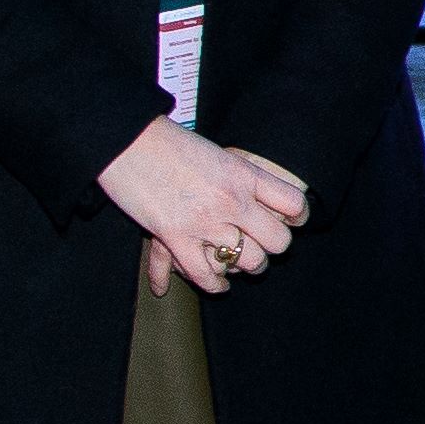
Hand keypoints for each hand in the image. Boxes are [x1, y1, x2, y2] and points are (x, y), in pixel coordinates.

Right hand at [104, 121, 309, 294]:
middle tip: (262, 246)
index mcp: (244, 173)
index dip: (297, 217)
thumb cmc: (168, 141)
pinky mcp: (176, 238)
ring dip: (245, 267)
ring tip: (241, 265)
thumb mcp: (216, 152)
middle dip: (272, 247)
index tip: (291, 221)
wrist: (127, 139)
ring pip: (248, 262)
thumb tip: (256, 194)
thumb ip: (239, 176)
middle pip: (277, 241)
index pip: (293, 204)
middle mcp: (232, 200)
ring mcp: (206, 222)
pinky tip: (218, 283)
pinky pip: (206, 275)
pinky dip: (214, 284)